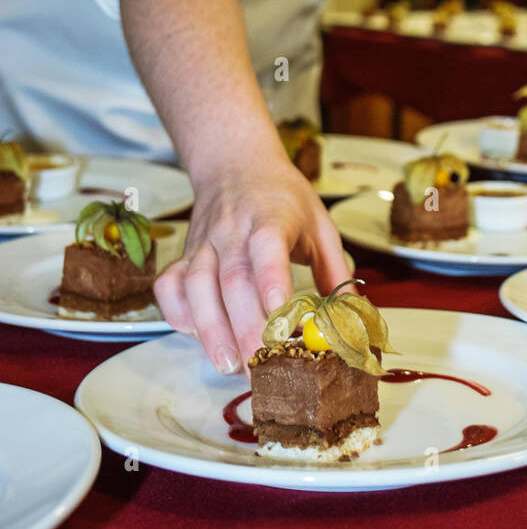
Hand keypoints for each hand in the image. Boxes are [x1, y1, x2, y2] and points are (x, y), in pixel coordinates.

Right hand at [154, 156, 351, 374]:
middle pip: (233, 279)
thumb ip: (336, 271)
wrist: (234, 164)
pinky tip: (196, 336)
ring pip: (197, 286)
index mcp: (272, 217)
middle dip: (244, 327)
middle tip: (260, 364)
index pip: (267, 247)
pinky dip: (178, 315)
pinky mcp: (184, 255)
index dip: (271, 280)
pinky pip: (170, 286)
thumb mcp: (319, 223)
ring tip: (228, 364)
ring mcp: (204, 243)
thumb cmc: (283, 197)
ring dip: (210, 329)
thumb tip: (354, 317)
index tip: (280, 315)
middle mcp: (232, 230)